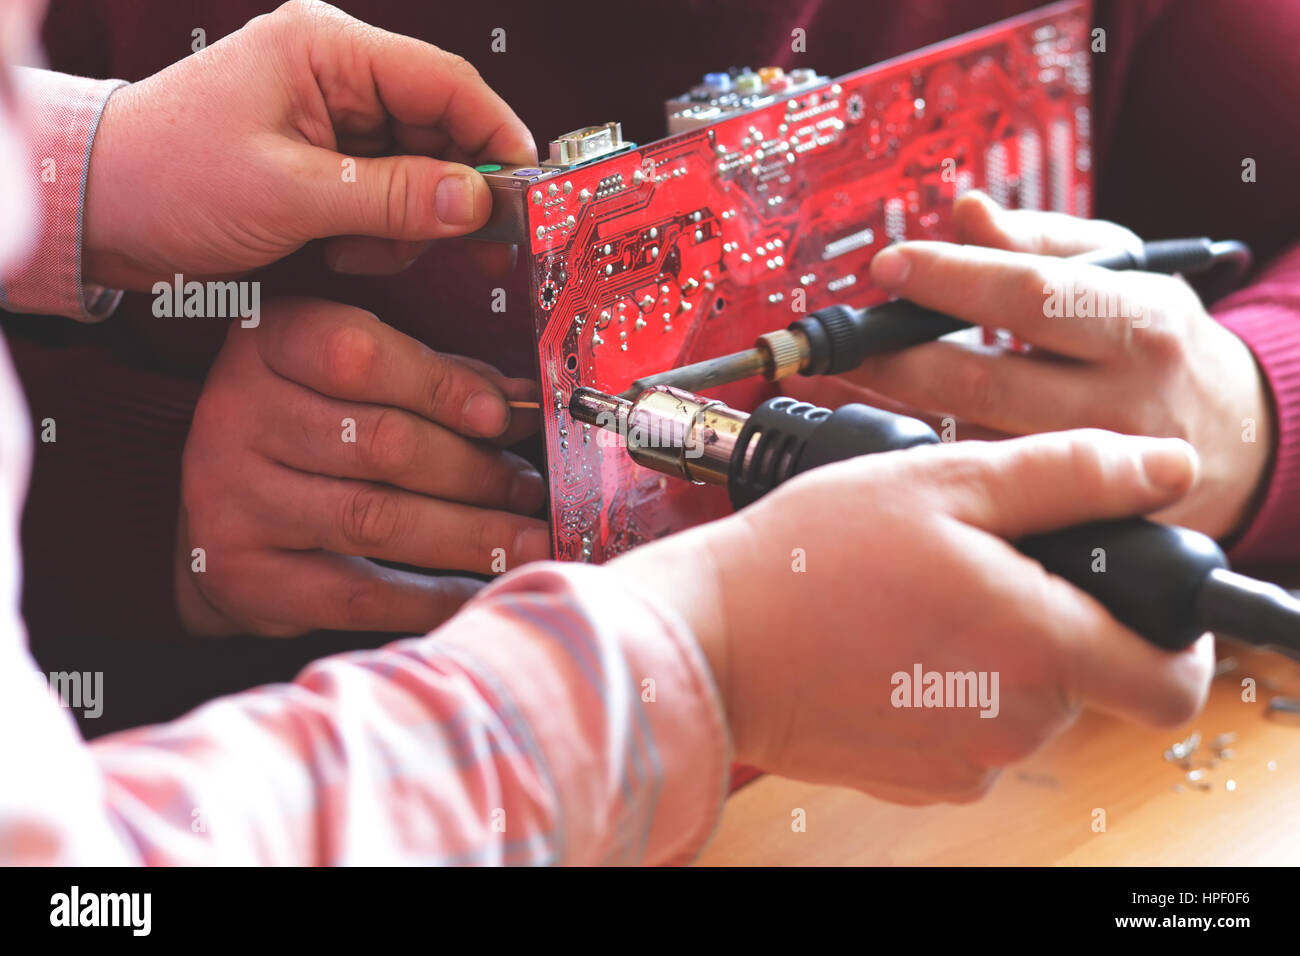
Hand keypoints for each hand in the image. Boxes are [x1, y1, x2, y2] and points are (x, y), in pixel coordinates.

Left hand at [83, 0, 531, 287]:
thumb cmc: (168, 177)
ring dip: (407, 221)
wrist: (102, 207)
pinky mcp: (326, 157)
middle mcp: (337, 74)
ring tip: (358, 246)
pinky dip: (380, 230)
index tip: (523, 191)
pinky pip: (388, 193)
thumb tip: (475, 201)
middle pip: (441, 130)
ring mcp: (332, 116)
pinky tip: (340, 244)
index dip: (496, 136)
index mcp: (328, 50)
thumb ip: (394, 198)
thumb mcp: (291, 193)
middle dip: (448, 193)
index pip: (446, 82)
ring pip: (420, 170)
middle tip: (458, 244)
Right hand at [176, 297, 550, 635]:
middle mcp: (237, 414)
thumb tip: (520, 403)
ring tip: (526, 539)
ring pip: (375, 518)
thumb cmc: (314, 428)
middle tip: (530, 490)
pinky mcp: (243, 575)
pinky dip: (430, 596)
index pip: (358, 355)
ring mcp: (230, 497)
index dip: (442, 388)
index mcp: (267, 342)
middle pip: (380, 444)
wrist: (219, 509)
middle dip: (474, 472)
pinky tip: (479, 589)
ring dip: (468, 534)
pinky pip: (357, 592)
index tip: (503, 419)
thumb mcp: (360, 376)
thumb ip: (435, 378)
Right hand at [613, 429, 1213, 804]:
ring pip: (1025, 702)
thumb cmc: (807, 559)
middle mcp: (1013, 722)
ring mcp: (964, 762)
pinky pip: (970, 734)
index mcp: (1037, 645)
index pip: (1173, 679)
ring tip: (913, 600)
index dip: (1169, 634)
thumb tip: (1168, 467)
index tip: (1122, 594)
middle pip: (1088, 678)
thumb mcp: (940, 482)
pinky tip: (887, 648)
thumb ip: (1067, 475)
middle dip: (1048, 620)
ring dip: (993, 653)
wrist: (709, 645)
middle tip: (967, 565)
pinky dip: (947, 693)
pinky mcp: (918, 782)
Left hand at [786, 192, 1273, 540]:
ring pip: (970, 441)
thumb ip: (1041, 240)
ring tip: (847, 377)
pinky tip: (891, 428)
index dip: (948, 279)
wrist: (1236, 443)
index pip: (1028, 295)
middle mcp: (1118, 401)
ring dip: (898, 410)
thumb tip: (964, 213)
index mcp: (1137, 323)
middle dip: (894, 359)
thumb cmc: (1159, 342)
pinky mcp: (1073, 517)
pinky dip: (930, 454)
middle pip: (980, 381)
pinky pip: (984, 483)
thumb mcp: (1124, 272)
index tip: (887, 266)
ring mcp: (1091, 472)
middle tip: (841, 342)